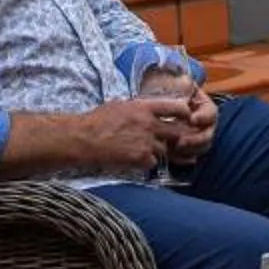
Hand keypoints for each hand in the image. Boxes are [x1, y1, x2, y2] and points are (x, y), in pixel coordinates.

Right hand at [72, 95, 198, 174]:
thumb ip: (138, 107)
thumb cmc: (96, 120)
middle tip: (172, 139)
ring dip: (158, 151)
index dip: (184, 113)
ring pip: (164, 149)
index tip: (185, 117)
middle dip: (176, 136)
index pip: (177, 107)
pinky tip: (136, 160)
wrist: (83, 138)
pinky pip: (153, 162)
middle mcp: (149, 124)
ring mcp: (146, 142)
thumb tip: (148, 108)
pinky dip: (147, 163)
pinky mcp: (140, 157)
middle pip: (176, 131)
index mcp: (145, 108)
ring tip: (145, 150)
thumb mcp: (120, 105)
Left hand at [154, 81, 218, 163]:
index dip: (203, 117)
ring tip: (173, 149)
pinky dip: (182, 159)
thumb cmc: (169, 91)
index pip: (211, 113)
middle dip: (195, 140)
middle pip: (208, 135)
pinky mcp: (188, 149)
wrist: (158, 100)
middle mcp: (205, 124)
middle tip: (181, 141)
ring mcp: (198, 137)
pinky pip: (190, 157)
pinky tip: (171, 157)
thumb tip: (186, 81)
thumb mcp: (176, 84)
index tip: (192, 119)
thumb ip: (182, 83)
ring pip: (201, 148)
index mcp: (205, 107)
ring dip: (189, 150)